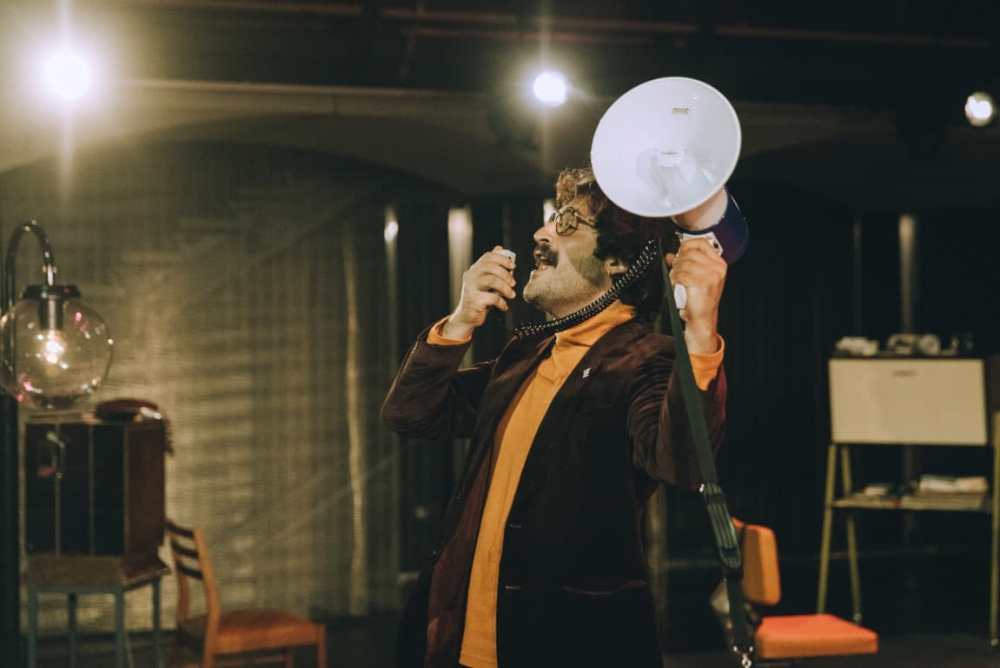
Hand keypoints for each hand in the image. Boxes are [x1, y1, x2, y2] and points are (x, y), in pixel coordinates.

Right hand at [440, 246, 516, 339]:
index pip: (488, 257)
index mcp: (474, 270)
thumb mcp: (486, 281)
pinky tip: (504, 306)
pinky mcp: (474, 300)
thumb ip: (492, 267)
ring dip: (505, 288)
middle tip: (513, 283)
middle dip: (506, 274)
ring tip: (511, 295)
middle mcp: (471, 276)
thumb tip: (499, 248)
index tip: (513, 266)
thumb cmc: (479, 298)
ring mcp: (471, 287)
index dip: (503, 259)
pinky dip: (502, 302)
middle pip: (490, 267)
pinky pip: (492, 297)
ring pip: (492, 280)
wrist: (467, 317)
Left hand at [665, 237, 726, 353]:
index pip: (701, 243)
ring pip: (683, 264)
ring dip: (674, 273)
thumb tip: (670, 255)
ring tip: (677, 281)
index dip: (686, 246)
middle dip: (677, 263)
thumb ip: (684, 264)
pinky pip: (681, 275)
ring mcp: (711, 275)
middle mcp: (717, 268)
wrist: (702, 319)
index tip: (679, 253)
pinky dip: (675, 280)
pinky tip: (677, 286)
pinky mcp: (703, 283)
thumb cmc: (698, 301)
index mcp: (719, 264)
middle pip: (689, 253)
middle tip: (676, 273)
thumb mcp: (694, 278)